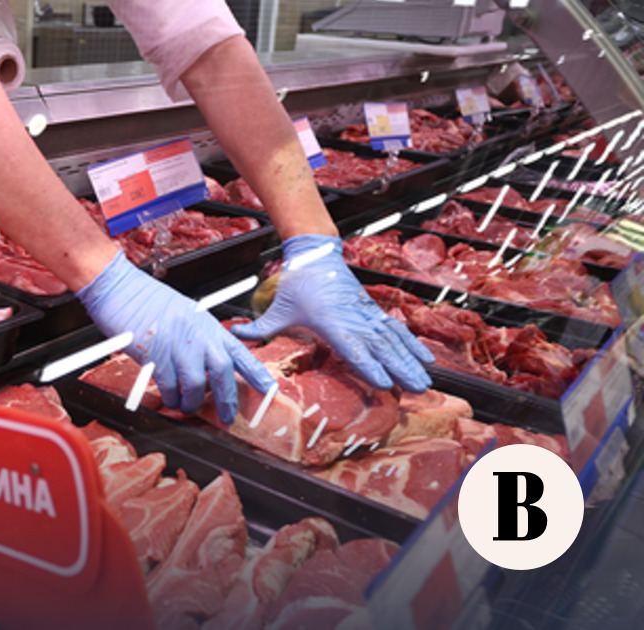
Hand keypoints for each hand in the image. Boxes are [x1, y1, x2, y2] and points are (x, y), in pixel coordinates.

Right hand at [77, 252, 275, 423]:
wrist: (119, 288)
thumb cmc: (146, 300)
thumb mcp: (184, 314)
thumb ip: (199, 337)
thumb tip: (207, 365)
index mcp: (206, 324)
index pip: (239, 352)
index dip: (256, 373)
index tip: (269, 390)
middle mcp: (196, 333)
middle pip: (222, 372)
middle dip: (227, 399)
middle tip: (227, 417)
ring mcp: (176, 343)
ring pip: (195, 384)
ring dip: (191, 402)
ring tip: (186, 406)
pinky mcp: (155, 353)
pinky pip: (168, 385)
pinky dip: (170, 397)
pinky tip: (168, 397)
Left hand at [232, 234, 434, 391]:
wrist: (317, 254)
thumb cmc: (298, 282)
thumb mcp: (278, 307)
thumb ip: (259, 327)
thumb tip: (235, 336)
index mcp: (330, 321)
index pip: (352, 346)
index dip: (367, 364)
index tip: (383, 382)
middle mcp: (353, 318)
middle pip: (380, 348)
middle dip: (399, 369)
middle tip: (416, 390)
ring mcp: (366, 314)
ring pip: (393, 341)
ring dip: (411, 361)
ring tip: (425, 382)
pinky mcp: (373, 312)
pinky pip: (397, 331)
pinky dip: (413, 345)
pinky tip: (427, 359)